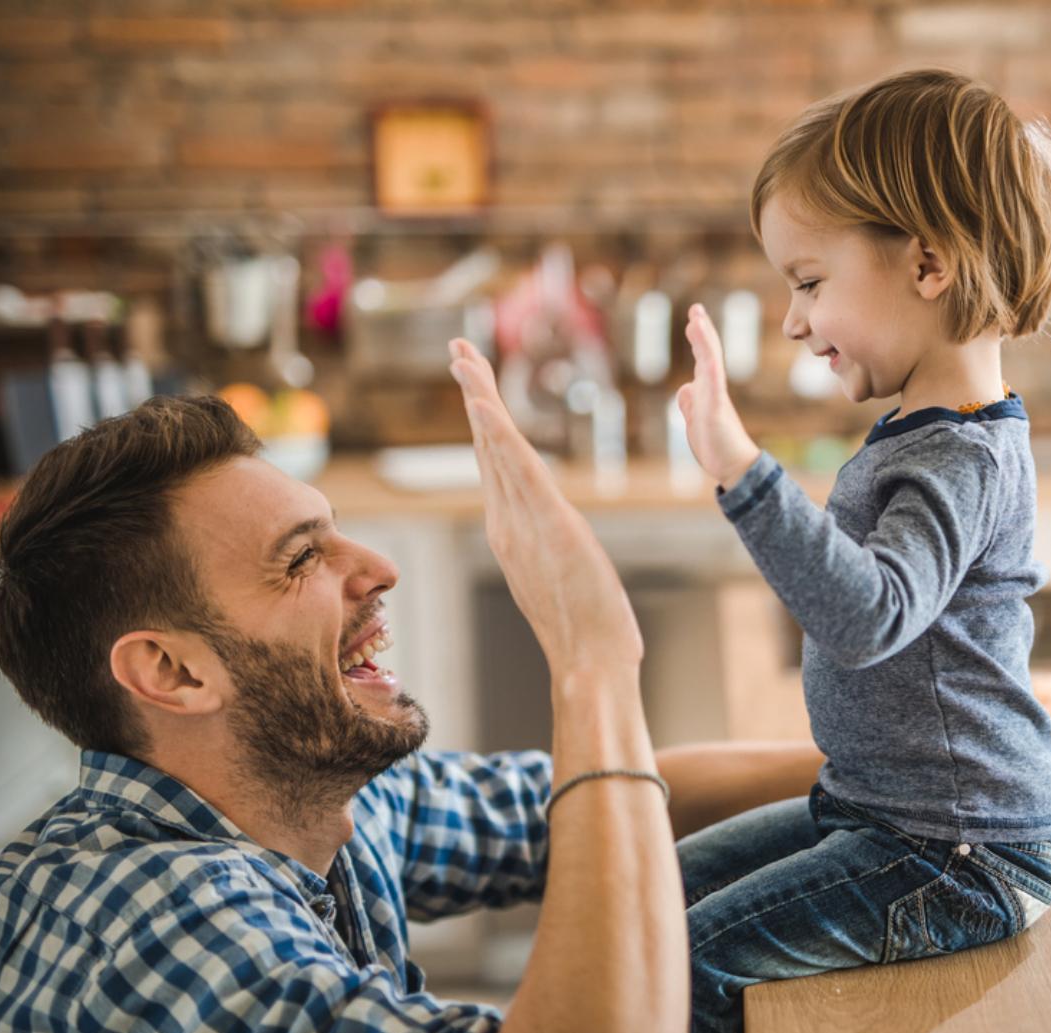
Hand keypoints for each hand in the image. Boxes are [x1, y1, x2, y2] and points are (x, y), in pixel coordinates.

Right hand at [449, 338, 642, 673]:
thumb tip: (558, 548)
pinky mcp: (547, 524)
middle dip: (474, 394)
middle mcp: (508, 524)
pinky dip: (497, 433)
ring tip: (465, 356)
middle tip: (460, 349)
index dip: (484, 424)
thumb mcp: (565, 583)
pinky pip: (516, 470)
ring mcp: (522, 524)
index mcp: (513, 534)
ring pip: (496, 448)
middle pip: (488, 447)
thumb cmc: (588, 634)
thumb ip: (554, 556)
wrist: (590, 664)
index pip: (496, 467)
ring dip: (480, 397)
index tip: (475, 386)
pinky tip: (481, 401)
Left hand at [677, 303, 760, 489]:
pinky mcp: (717, 409)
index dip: (698, 340)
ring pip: (710, 363)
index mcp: (707, 392)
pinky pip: (714, 383)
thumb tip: (685, 387)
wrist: (734, 467)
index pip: (702, 360)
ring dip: (705, 341)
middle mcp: (713, 390)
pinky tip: (705, 351)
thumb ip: (691, 403)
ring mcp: (716, 398)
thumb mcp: (696, 421)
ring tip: (697, 319)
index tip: (694, 319)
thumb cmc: (717, 446)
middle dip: (702, 332)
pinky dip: (709, 365)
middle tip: (696, 310)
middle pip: (707, 355)